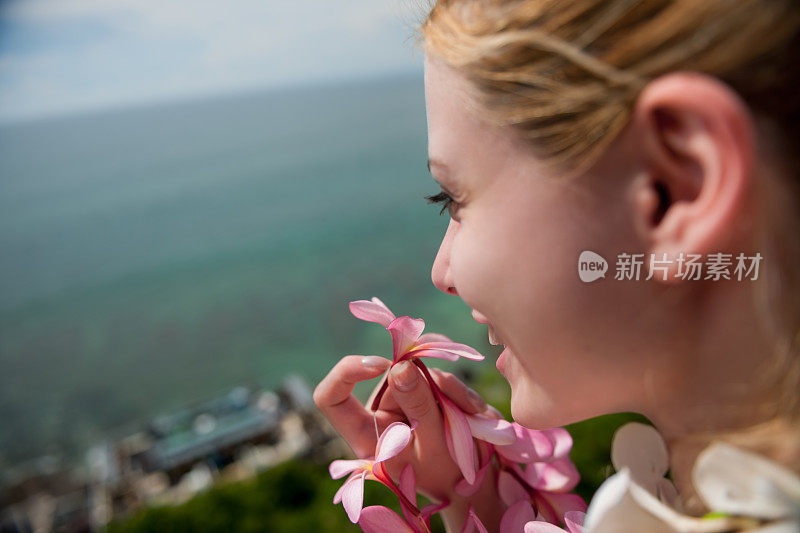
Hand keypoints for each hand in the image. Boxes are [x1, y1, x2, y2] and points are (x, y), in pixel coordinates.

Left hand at [313, 356, 503, 529]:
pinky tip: (474, 408)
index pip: (331, 398)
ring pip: (417, 371)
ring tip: (471, 414)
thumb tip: (400, 366)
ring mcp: (401, 401)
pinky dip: (456, 386)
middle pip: (389, 378)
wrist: (475, 480)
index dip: (347, 372)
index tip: (382, 364)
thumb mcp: (436, 445)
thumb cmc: (450, 473)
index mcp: (367, 436)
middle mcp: (379, 414)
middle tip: (459, 403)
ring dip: (449, 387)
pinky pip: (436, 372)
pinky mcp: (423, 391)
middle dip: (426, 382)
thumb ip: (419, 407)